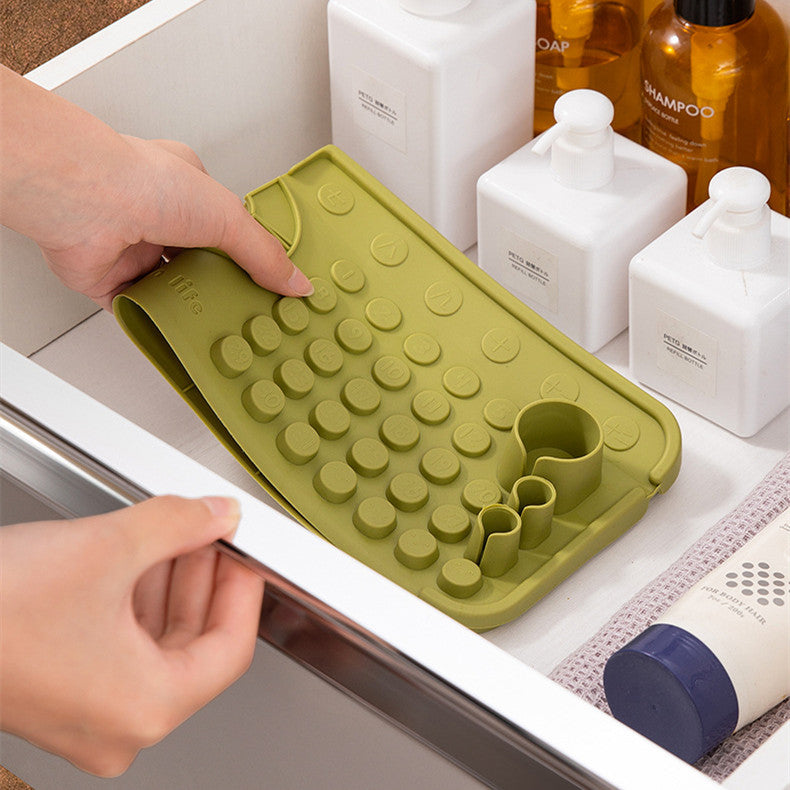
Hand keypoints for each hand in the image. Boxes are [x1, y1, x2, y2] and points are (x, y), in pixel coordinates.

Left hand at [0, 65, 311, 307]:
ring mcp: (131, 248)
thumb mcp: (228, 216)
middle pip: (199, 260)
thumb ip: (264, 254)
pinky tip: (175, 333)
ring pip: (171, 286)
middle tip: (247, 309)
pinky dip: (154, 322)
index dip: (247, 252)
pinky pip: (137, 308)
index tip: (269, 280)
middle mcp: (156, 216)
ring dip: (190, 303)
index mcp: (186, 188)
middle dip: (220, 283)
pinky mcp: (108, 280)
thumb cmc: (143, 183)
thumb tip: (296, 282)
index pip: (225, 225)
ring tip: (219, 326)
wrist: (84, 200)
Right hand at [0, 495, 263, 775]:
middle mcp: (119, 726)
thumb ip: (179, 524)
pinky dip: (134, 600)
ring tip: (176, 534)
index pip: (231, 648)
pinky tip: (138, 558)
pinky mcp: (59, 693)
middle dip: (203, 577)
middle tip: (211, 533)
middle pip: (193, 643)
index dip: (244, 591)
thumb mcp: (108, 547)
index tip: (248, 555)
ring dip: (168, 583)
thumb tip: (217, 514)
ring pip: (156, 642)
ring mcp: (86, 714)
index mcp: (146, 707)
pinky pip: (120, 646)